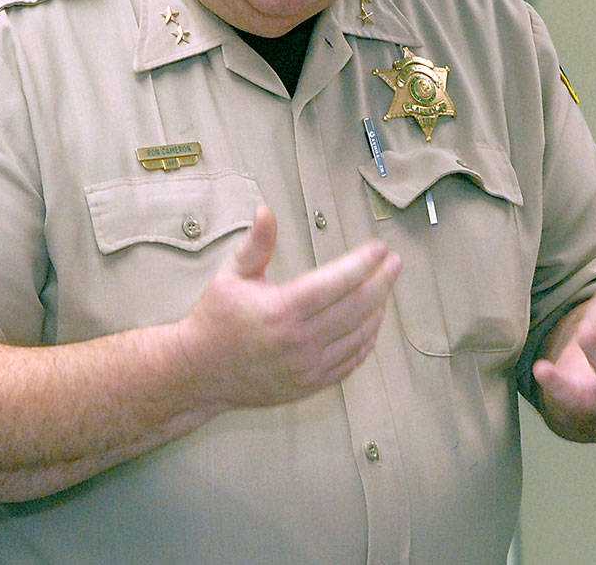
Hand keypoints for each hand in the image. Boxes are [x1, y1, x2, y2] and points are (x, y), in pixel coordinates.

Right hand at [175, 203, 401, 410]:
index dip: (363, 263)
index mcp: (282, 309)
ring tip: (385, 286)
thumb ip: (256, 243)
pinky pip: (351, 360)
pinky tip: (372, 319)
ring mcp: (308, 366)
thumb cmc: (216, 318)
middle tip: (395, 262)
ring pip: (359, 334)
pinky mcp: (311, 384)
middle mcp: (299, 340)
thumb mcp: (231, 275)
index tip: (379, 248)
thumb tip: (266, 210)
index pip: (336, 282)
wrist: (200, 373)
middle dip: (382, 281)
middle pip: (357, 307)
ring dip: (379, 308)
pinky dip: (367, 338)